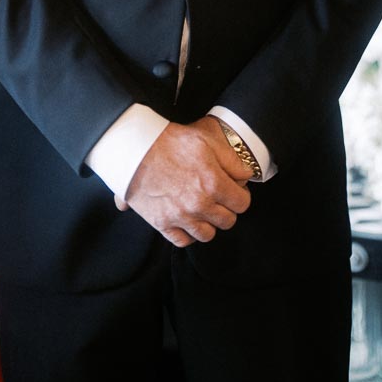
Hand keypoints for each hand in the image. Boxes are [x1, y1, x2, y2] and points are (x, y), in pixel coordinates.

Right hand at [122, 116, 251, 247]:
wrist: (135, 148)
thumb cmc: (170, 140)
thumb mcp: (206, 140)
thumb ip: (232, 161)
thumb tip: (246, 176)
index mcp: (213, 183)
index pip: (242, 204)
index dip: (240, 195)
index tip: (233, 190)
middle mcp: (199, 204)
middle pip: (227, 221)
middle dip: (226, 209)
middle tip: (217, 197)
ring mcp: (180, 217)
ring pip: (208, 234)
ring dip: (208, 223)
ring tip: (202, 208)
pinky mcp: (162, 223)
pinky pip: (184, 241)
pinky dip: (188, 234)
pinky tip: (187, 219)